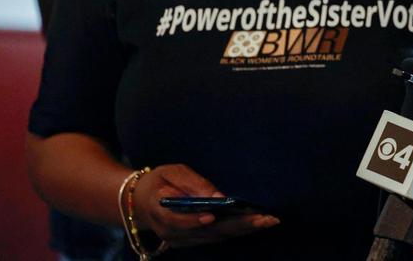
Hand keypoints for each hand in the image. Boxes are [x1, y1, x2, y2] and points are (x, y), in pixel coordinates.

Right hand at [131, 164, 279, 248]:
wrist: (143, 202)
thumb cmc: (160, 182)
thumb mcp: (172, 172)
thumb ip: (192, 183)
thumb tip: (216, 196)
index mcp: (162, 213)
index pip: (178, 221)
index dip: (194, 220)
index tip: (213, 215)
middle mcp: (172, 232)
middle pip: (208, 232)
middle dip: (238, 225)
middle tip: (264, 218)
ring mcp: (183, 240)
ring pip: (217, 237)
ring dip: (244, 229)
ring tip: (269, 220)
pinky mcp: (194, 240)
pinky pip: (218, 237)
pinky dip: (239, 230)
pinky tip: (258, 223)